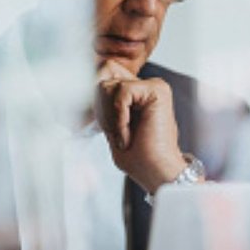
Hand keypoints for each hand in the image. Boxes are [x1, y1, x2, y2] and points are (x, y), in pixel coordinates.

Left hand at [94, 60, 187, 192]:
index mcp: (136, 94)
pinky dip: (118, 118)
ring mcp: (153, 85)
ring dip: (110, 117)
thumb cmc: (138, 157)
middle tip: (118, 135)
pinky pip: (121, 92)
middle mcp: (146, 86)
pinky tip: (127, 136)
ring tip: (124, 136)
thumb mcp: (111, 125)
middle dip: (102, 111)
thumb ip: (104, 102)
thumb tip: (92, 80)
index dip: (97, 103)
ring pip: (109, 85)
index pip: (103, 78)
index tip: (105, 130)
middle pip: (103, 80)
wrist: (157, 171)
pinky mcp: (157, 89)